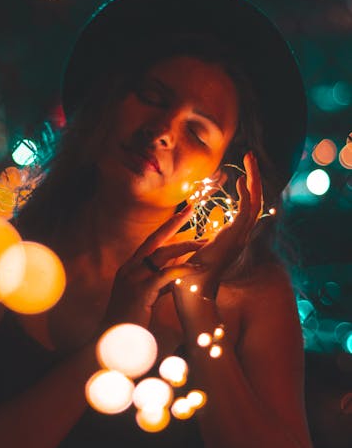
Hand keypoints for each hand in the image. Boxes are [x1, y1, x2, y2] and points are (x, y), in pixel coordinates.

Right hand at [101, 205, 206, 329]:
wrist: (113, 340)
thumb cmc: (130, 320)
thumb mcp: (146, 296)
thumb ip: (159, 283)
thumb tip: (176, 273)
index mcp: (129, 268)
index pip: (150, 242)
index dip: (166, 227)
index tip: (181, 213)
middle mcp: (129, 269)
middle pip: (155, 240)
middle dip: (173, 223)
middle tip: (191, 210)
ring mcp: (133, 279)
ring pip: (162, 254)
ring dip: (185, 246)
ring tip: (204, 243)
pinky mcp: (141, 292)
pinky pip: (165, 275)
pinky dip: (183, 269)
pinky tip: (198, 268)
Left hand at [173, 151, 262, 300]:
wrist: (193, 290)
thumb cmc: (192, 274)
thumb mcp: (200, 251)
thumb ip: (205, 241)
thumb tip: (201, 237)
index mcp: (234, 238)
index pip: (247, 209)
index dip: (247, 190)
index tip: (241, 175)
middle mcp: (242, 236)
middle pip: (255, 201)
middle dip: (254, 178)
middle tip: (250, 157)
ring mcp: (241, 236)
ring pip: (255, 201)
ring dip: (254, 178)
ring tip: (250, 158)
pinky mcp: (235, 237)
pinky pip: (246, 210)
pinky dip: (246, 193)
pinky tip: (241, 179)